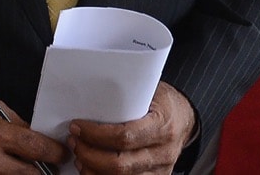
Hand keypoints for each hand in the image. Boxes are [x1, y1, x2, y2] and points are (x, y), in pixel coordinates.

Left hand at [66, 81, 195, 173]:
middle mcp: (163, 151)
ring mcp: (161, 169)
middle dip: (90, 155)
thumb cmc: (162, 102)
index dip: (96, 134)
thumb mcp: (147, 92)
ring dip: (93, 170)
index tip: (78, 127)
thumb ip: (124, 99)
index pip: (124, 136)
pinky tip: (92, 169)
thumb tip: (88, 100)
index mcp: (162, 125)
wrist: (185, 118)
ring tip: (80, 156)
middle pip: (120, 165)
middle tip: (75, 142)